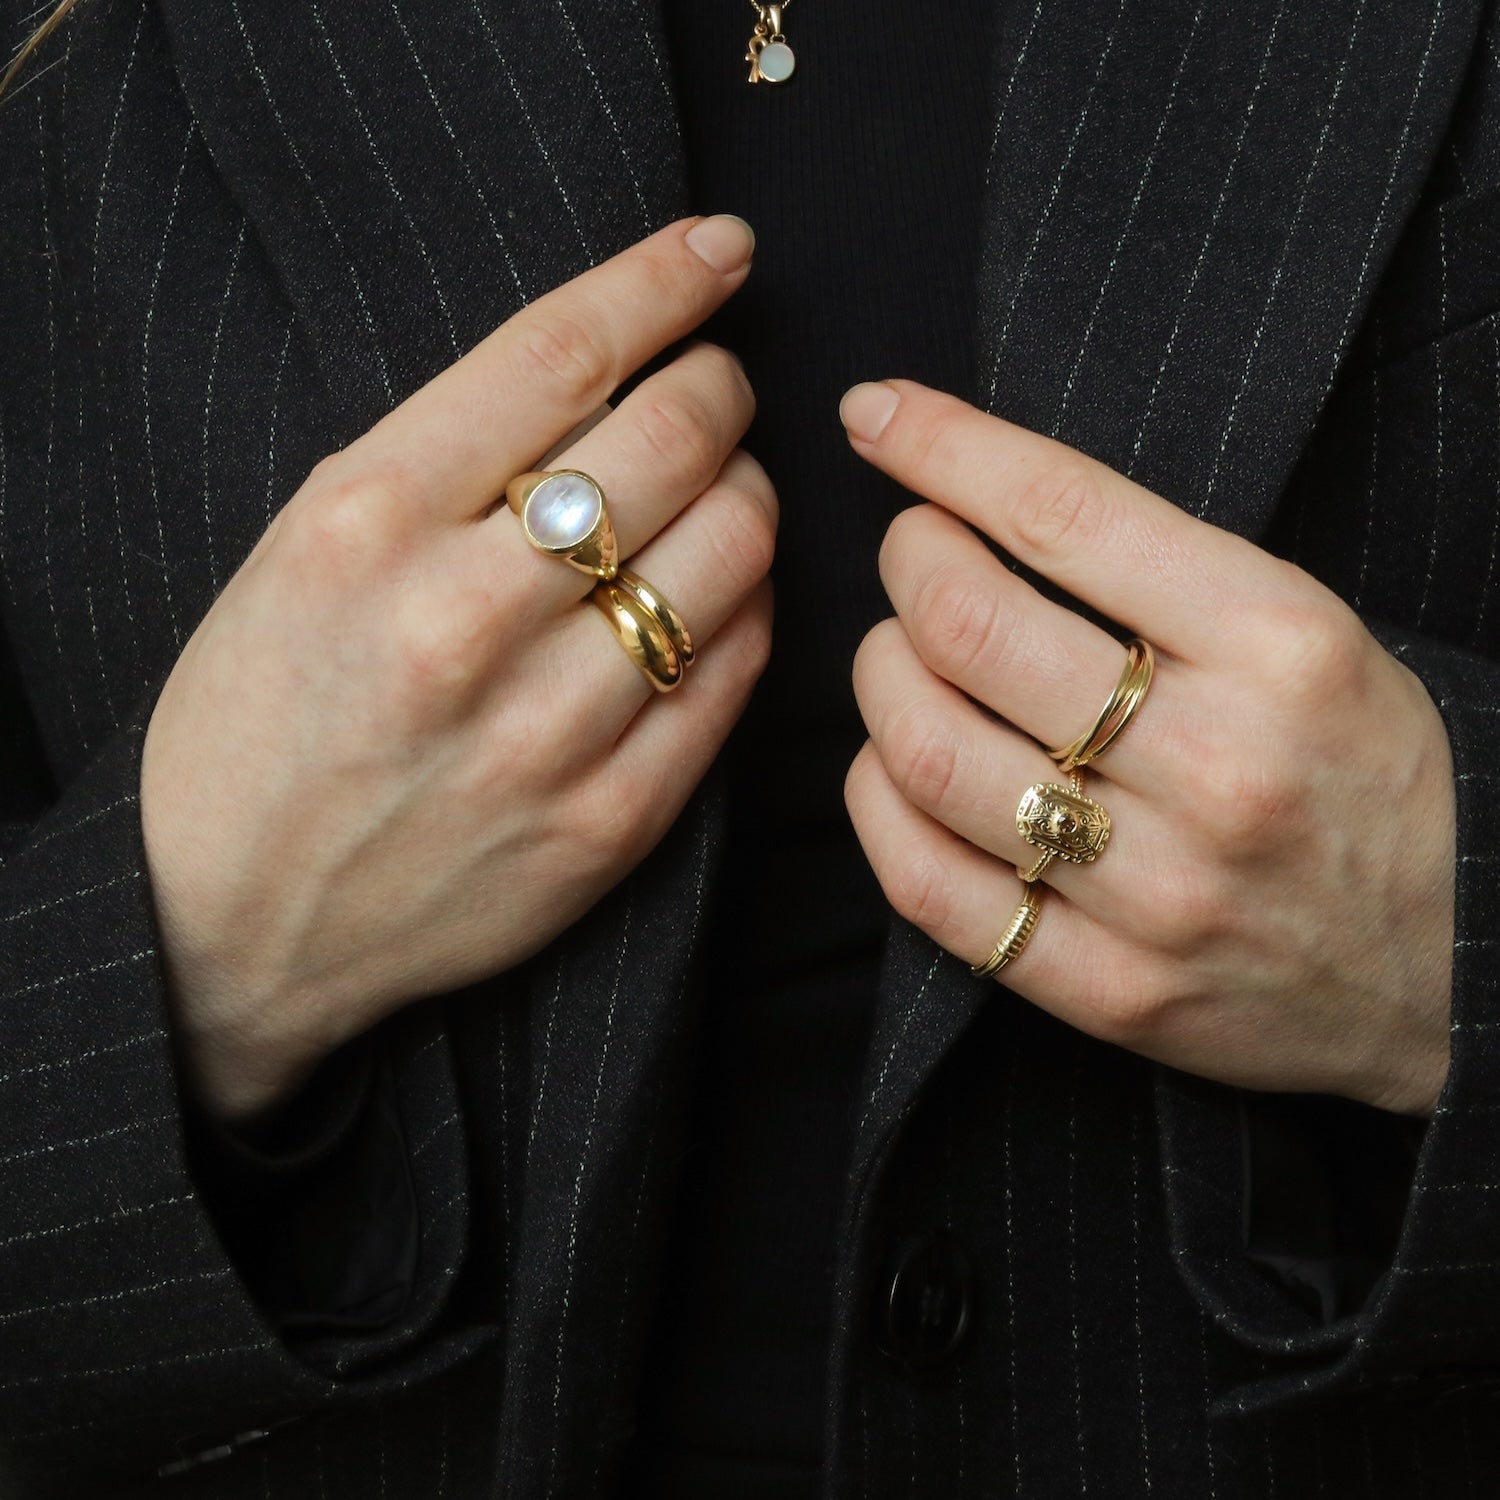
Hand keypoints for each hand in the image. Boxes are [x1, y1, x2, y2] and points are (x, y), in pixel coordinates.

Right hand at [141, 216, 775, 1122]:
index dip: (664, 283)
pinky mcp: (609, 822)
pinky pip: (737, 673)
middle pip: (670, 442)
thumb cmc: (266, 715)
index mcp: (365, 522)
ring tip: (720, 496)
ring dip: (748, 497)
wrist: (233, 916)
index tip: (718, 254)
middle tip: (717, 392)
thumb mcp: (308, 545)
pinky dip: (754, 609)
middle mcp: (459, 620)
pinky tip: (725, 595)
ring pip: (729, 552)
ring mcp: (544, 732)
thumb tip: (617, 369)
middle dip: (720, 390)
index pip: (561, 354)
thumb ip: (451, 456)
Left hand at [840, 379, 1454, 1117]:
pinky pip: (926, 883)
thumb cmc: (1365, 775)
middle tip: (911, 554)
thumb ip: (1163, 572)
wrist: (1452, 966)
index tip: (879, 415)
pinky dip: (875, 803)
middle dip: (906, 563)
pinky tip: (889, 766)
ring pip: (929, 753)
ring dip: (879, 679)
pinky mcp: (1107, 988)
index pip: (1063, 514)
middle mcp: (1218, 766)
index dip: (941, 448)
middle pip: (968, 628)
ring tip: (899, 658)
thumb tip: (980, 495)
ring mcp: (1158, 890)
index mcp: (1282, 645)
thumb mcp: (1314, 637)